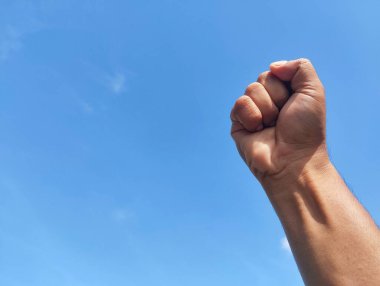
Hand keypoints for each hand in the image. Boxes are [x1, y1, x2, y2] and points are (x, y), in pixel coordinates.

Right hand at [230, 59, 328, 182]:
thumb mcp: (313, 91)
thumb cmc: (306, 130)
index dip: (286, 85)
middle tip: (283, 118)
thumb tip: (273, 66)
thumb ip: (300, 67)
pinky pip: (240, 104)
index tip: (295, 104)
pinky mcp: (238, 123)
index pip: (276, 71)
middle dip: (277, 97)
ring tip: (271, 127)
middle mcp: (268, 101)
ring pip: (251, 90)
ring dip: (266, 109)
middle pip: (262, 78)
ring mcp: (252, 112)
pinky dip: (252, 117)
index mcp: (285, 93)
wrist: (292, 160)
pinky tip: (258, 131)